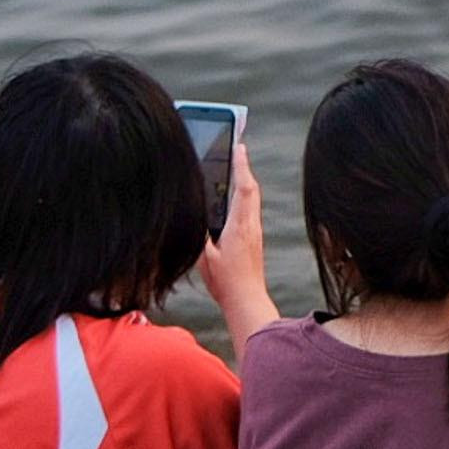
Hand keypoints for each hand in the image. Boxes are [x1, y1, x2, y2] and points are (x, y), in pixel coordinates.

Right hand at [198, 142, 268, 316]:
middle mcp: (251, 226)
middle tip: (237, 150)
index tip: (239, 148)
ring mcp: (254, 232)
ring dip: (244, 181)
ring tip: (234, 167)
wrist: (247, 300)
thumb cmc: (226, 282)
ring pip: (252, 200)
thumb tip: (193, 214)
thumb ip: (199, 235)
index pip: (244, 189)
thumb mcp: (204, 257)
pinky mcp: (253, 239)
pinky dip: (243, 196)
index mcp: (240, 227)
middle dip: (244, 168)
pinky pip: (249, 210)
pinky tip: (232, 197)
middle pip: (252, 190)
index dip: (242, 167)